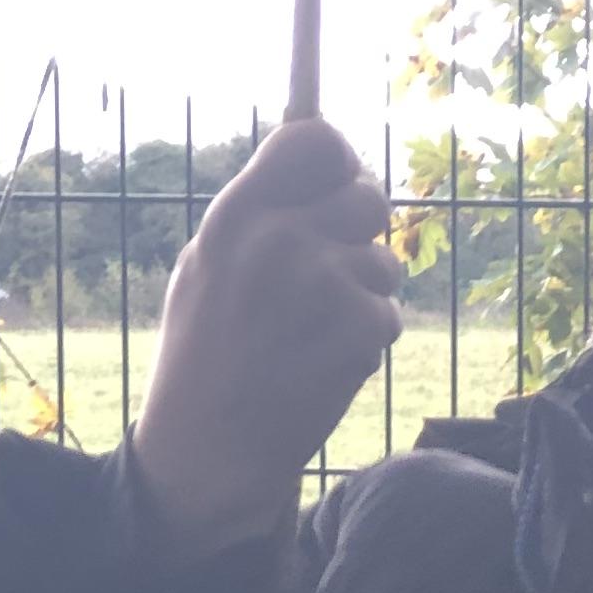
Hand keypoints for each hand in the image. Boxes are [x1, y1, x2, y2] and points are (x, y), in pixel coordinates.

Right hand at [131, 118, 402, 552]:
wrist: (207, 453)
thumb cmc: (204, 360)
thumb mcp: (206, 267)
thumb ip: (259, 214)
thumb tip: (321, 165)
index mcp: (237, 214)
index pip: (315, 139)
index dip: (339, 157)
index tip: (339, 179)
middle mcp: (280, 238)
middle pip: (367, 197)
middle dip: (360, 232)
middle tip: (333, 272)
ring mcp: (322, 283)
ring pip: (384, 262)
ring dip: (364, 295)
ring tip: (314, 332)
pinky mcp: (357, 328)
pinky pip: (388, 315)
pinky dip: (366, 342)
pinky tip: (324, 364)